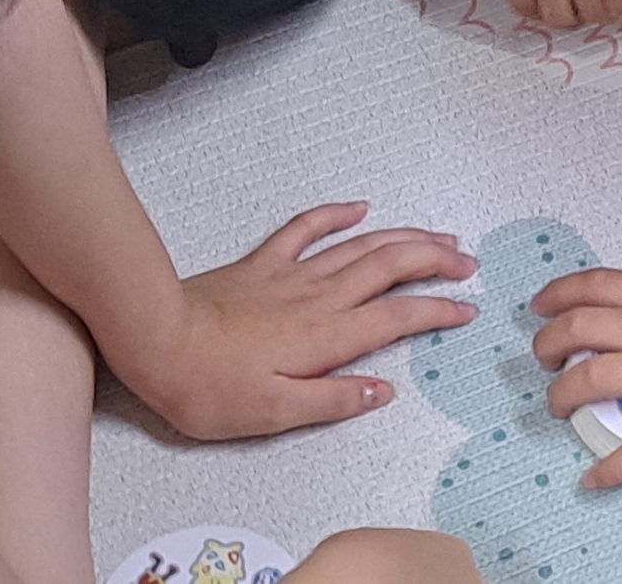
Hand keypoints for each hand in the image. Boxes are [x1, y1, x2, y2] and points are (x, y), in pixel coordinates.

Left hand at [115, 204, 480, 440]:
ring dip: (404, 237)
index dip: (438, 311)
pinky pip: (307, 229)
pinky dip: (336, 215)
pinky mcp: (262, 264)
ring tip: (437, 236)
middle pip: (391, 267)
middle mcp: (319, 299)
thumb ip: (333, 400)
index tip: (466, 310)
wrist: (155, 340)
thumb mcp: (275, 413)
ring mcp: (291, 275)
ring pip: (361, 246)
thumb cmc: (209, 384)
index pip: (398, 318)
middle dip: (435, 260)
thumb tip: (381, 391)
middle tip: (466, 263)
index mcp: (327, 337)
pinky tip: (358, 208)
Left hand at [528, 236, 621, 483]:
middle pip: (584, 329)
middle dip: (548, 344)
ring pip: (598, 380)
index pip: (600, 285)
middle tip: (541, 357)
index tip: (542, 304)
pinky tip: (594, 478)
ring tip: (556, 407)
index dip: (560, 293)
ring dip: (564, 396)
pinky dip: (613, 466)